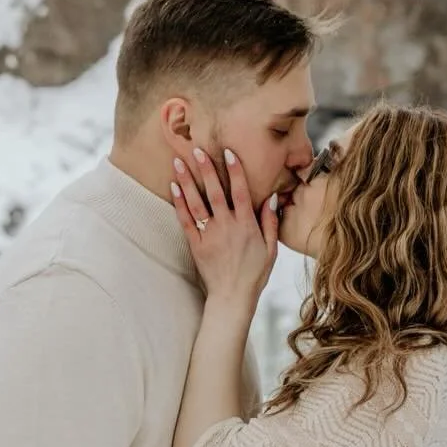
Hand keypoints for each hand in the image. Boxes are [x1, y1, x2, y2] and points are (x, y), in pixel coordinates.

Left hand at [171, 147, 278, 310]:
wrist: (232, 297)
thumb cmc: (254, 274)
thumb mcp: (271, 250)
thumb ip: (271, 222)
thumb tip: (272, 198)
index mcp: (247, 226)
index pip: (241, 192)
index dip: (234, 171)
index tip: (228, 152)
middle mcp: (227, 226)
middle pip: (215, 192)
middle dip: (205, 169)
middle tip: (196, 149)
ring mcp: (210, 235)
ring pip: (197, 202)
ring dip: (187, 180)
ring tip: (178, 161)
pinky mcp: (196, 245)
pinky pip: (186, 220)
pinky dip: (179, 203)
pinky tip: (174, 187)